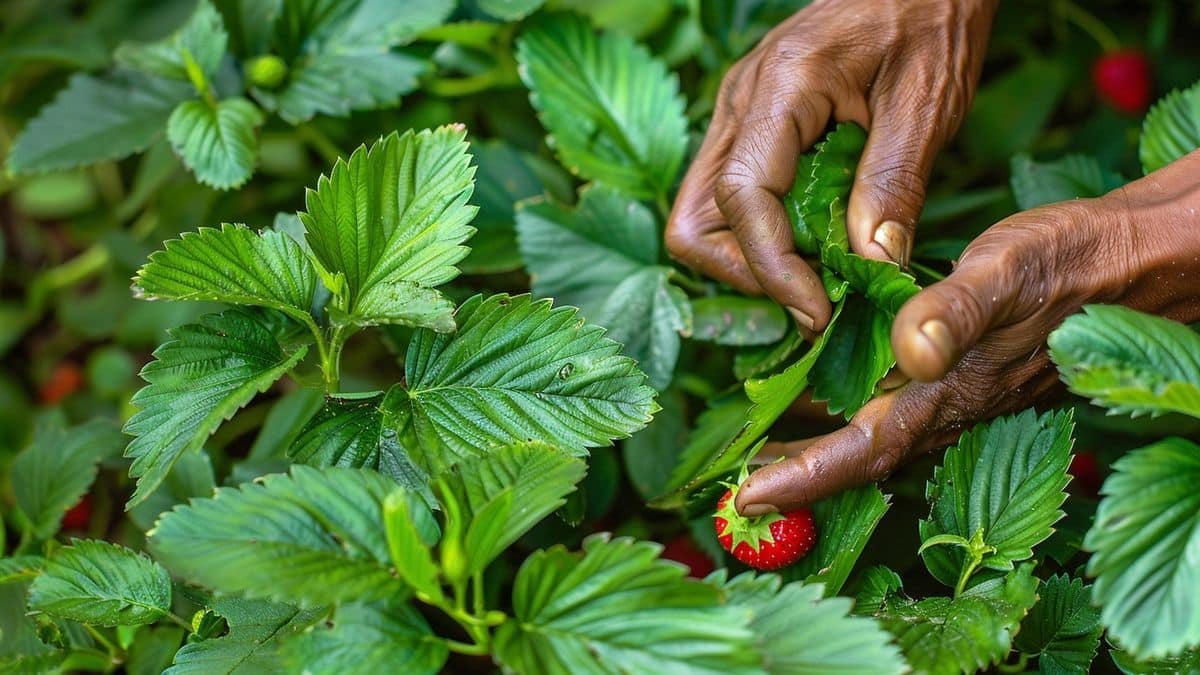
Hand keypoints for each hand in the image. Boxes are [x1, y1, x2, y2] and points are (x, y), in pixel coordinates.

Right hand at [666, 0, 996, 330]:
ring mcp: (737, 116)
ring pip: (704, 217)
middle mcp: (739, 103)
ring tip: (821, 273)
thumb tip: (871, 265)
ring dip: (754, 259)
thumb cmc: (929, 19)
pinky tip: (818, 241)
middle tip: (815, 294)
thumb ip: (894, 183)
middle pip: (694, 222)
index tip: (819, 310)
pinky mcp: (750, 129)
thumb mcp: (928, 102)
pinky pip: (732, 200)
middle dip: (746, 272)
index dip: (772, 268)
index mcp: (781, 87)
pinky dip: (766, 236)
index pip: (741, 198)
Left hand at [734, 150, 1199, 514]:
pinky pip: (893, 408)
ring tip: (756, 443)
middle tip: (730, 484)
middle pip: (858, 458)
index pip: (862, 451)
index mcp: (949, 392)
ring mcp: (957, 395)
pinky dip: (846, 410)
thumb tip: (909, 351)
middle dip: (796, 475)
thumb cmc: (1073, 263)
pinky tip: (818, 390)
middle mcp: (948, 407)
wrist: (1134, 263)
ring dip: (815, 445)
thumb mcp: (1010, 270)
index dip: (802, 478)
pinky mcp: (964, 374)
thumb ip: (957, 311)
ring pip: (873, 435)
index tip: (744, 499)